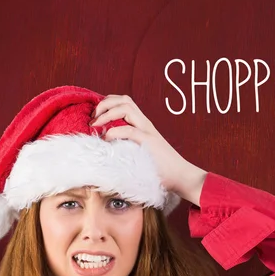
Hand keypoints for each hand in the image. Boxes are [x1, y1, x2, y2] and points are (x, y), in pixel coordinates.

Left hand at [91, 95, 206, 205]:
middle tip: (93, 118)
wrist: (181, 175)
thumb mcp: (141, 152)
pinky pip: (129, 130)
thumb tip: (106, 151)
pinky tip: (106, 139)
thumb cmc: (161, 168)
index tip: (96, 116)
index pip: (125, 102)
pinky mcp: (148, 142)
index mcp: (144, 125)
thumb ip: (128, 146)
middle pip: (124, 100)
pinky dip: (113, 132)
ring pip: (126, 107)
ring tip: (97, 124)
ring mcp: (148, 131)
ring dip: (107, 113)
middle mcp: (146, 124)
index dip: (108, 103)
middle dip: (104, 104)